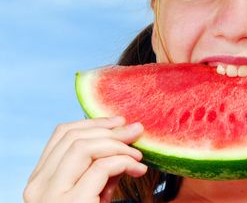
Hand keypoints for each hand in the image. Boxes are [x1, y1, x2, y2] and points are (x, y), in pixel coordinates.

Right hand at [24, 117, 147, 202]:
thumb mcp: (93, 194)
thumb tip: (122, 140)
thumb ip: (99, 170)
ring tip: (138, 155)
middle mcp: (38, 187)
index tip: (119, 121)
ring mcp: (50, 196)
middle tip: (137, 131)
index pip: (61, 135)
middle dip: (111, 130)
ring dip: (118, 144)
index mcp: (40, 181)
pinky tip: (139, 169)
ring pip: (83, 147)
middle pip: (73, 137)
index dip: (93, 121)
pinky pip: (100, 168)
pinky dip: (124, 162)